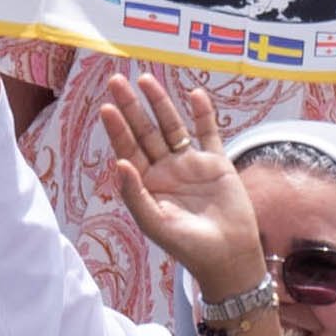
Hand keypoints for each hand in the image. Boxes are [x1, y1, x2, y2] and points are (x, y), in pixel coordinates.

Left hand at [93, 70, 265, 301]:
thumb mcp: (155, 224)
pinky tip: (194, 94)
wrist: (228, 256)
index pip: (128, 150)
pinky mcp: (216, 162)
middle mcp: (165, 170)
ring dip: (160, 103)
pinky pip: (208, 133)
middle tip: (116, 81)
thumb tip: (119, 164)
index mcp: (147, 185)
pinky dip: (203, 114)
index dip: (117, 129)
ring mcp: (190, 164)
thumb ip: (135, 195)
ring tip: (147, 79)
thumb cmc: (188, 246)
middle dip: (131, 107)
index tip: (107, 107)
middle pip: (145, 132)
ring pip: (172, 127)